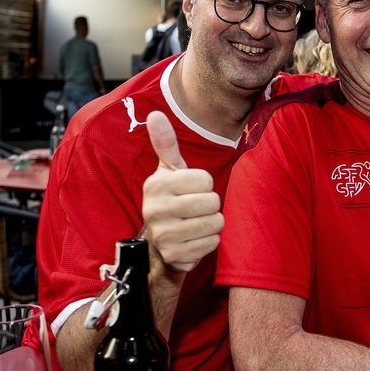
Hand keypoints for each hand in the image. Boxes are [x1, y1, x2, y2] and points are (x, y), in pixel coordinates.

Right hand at [141, 111, 223, 271]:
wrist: (159, 243)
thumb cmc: (171, 199)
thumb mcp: (168, 171)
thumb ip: (165, 143)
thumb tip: (154, 114)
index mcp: (156, 184)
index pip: (205, 179)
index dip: (204, 184)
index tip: (191, 189)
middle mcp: (155, 209)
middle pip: (212, 201)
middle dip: (211, 205)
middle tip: (196, 208)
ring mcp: (164, 235)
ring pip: (215, 223)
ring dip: (211, 223)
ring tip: (196, 222)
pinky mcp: (175, 256)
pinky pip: (211, 243)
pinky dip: (208, 241)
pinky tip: (194, 239)